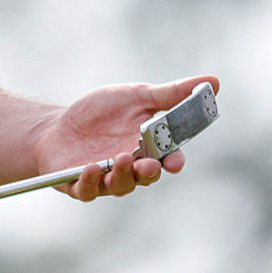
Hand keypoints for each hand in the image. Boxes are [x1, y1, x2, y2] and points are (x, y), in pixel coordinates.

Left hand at [35, 75, 217, 201]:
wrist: (58, 125)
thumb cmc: (101, 113)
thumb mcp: (137, 97)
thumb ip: (171, 94)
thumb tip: (213, 82)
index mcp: (148, 149)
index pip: (168, 159)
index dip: (174, 162)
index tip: (176, 161)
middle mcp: (131, 168)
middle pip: (146, 176)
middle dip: (149, 172)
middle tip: (150, 165)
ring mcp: (105, 179)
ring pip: (120, 185)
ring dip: (122, 175)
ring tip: (120, 159)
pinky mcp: (79, 184)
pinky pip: (87, 189)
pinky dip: (90, 181)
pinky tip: (91, 167)